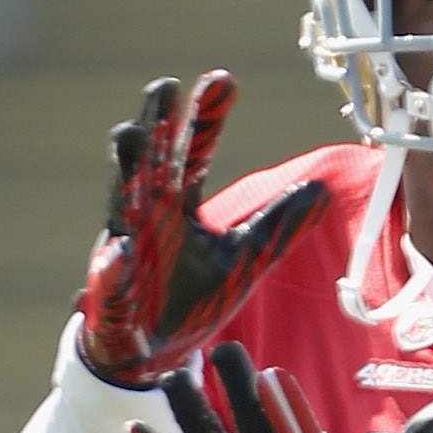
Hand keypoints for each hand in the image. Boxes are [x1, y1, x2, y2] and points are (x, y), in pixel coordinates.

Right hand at [76, 73, 329, 385]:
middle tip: (164, 87)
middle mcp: (147, 214)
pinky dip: (113, 269)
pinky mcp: (110, 293)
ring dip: (124, 171)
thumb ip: (279, 224)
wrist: (155, 352)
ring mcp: (125, 249)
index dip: (206, 117)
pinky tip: (117, 255)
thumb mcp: (246, 257)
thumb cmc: (193, 296)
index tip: (222, 79)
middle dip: (155, 124)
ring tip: (128, 135)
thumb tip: (322, 189)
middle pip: (150, 160)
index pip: (193, 150)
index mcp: (177, 202)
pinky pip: (110, 280)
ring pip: (121, 203)